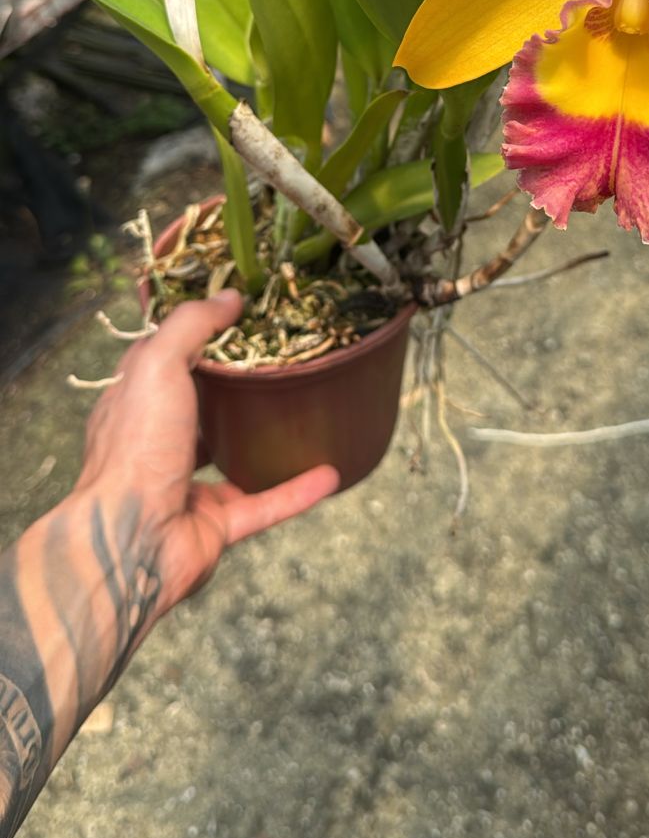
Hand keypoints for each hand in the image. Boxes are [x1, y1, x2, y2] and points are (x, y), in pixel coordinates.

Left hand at [74, 291, 338, 629]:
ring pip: (232, 458)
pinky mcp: (214, 526)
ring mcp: (186, 487)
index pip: (164, 360)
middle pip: (200, 408)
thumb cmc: (135, 447)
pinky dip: (296, 491)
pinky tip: (330, 474)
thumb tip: (228, 297)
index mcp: (135, 405)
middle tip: (280, 361)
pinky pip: (264, 505)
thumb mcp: (156, 365)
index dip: (196, 335)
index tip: (238, 313)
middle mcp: (157, 445)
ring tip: (303, 416)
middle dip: (234, 388)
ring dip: (265, 441)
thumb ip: (191, 326)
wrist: (129, 540)